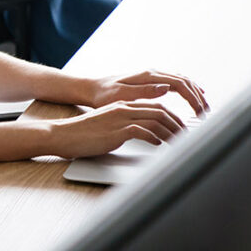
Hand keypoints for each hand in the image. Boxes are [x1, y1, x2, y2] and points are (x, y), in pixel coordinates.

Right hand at [49, 101, 186, 158]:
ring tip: (178, 142)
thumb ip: (126, 125)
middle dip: (177, 124)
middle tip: (187, 136)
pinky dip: (154, 138)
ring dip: (170, 132)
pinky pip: (142, 131)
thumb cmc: (84, 133)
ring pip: (155, 120)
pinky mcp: (116, 130)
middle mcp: (123, 109)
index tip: (181, 128)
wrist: (63, 135)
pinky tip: (158, 144)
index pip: (155, 107)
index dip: (173, 117)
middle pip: (160, 111)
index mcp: (122, 106)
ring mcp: (120, 119)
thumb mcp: (108, 125)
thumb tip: (144, 134)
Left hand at [88, 69, 208, 115]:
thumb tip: (166, 88)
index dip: (192, 98)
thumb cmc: (103, 95)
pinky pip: (174, 81)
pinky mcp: (149, 81)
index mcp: (148, 76)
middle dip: (197, 97)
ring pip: (181, 80)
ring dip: (194, 92)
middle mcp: (152, 73)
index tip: (199, 112)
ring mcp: (151, 76)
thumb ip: (144, 92)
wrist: (91, 89)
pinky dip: (187, 88)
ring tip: (203, 107)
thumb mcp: (122, 95)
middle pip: (184, 81)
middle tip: (206, 113)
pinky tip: (192, 96)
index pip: (179, 84)